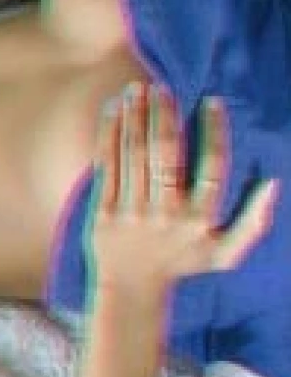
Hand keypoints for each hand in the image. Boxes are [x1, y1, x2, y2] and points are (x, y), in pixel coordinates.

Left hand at [83, 83, 277, 308]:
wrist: (130, 289)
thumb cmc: (181, 263)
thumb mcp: (225, 253)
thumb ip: (252, 222)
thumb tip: (273, 183)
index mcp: (199, 220)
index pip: (213, 167)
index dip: (215, 131)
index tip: (211, 102)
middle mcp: (167, 214)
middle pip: (167, 153)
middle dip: (164, 114)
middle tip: (162, 86)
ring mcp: (133, 212)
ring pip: (135, 153)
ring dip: (135, 116)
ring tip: (136, 88)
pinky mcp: (104, 212)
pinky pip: (108, 164)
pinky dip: (109, 133)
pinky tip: (113, 110)